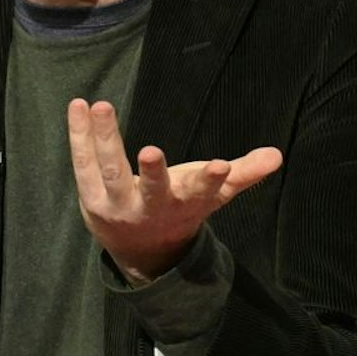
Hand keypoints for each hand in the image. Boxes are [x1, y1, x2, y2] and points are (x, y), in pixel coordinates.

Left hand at [67, 99, 282, 284]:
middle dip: (152, 173)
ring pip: (111, 172)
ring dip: (105, 140)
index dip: (210, 180)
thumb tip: (277, 155)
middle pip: (151, 191)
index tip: (220, 165)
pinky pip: (83, 163)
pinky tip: (79, 105)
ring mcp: (118, 205)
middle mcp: (152, 208)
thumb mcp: (212, 195)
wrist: (140, 250)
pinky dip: (80, 134)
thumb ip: (243, 174)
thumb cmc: (179, 208)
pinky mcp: (91, 197)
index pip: (201, 193)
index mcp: (186, 205)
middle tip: (151, 150)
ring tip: (102, 107)